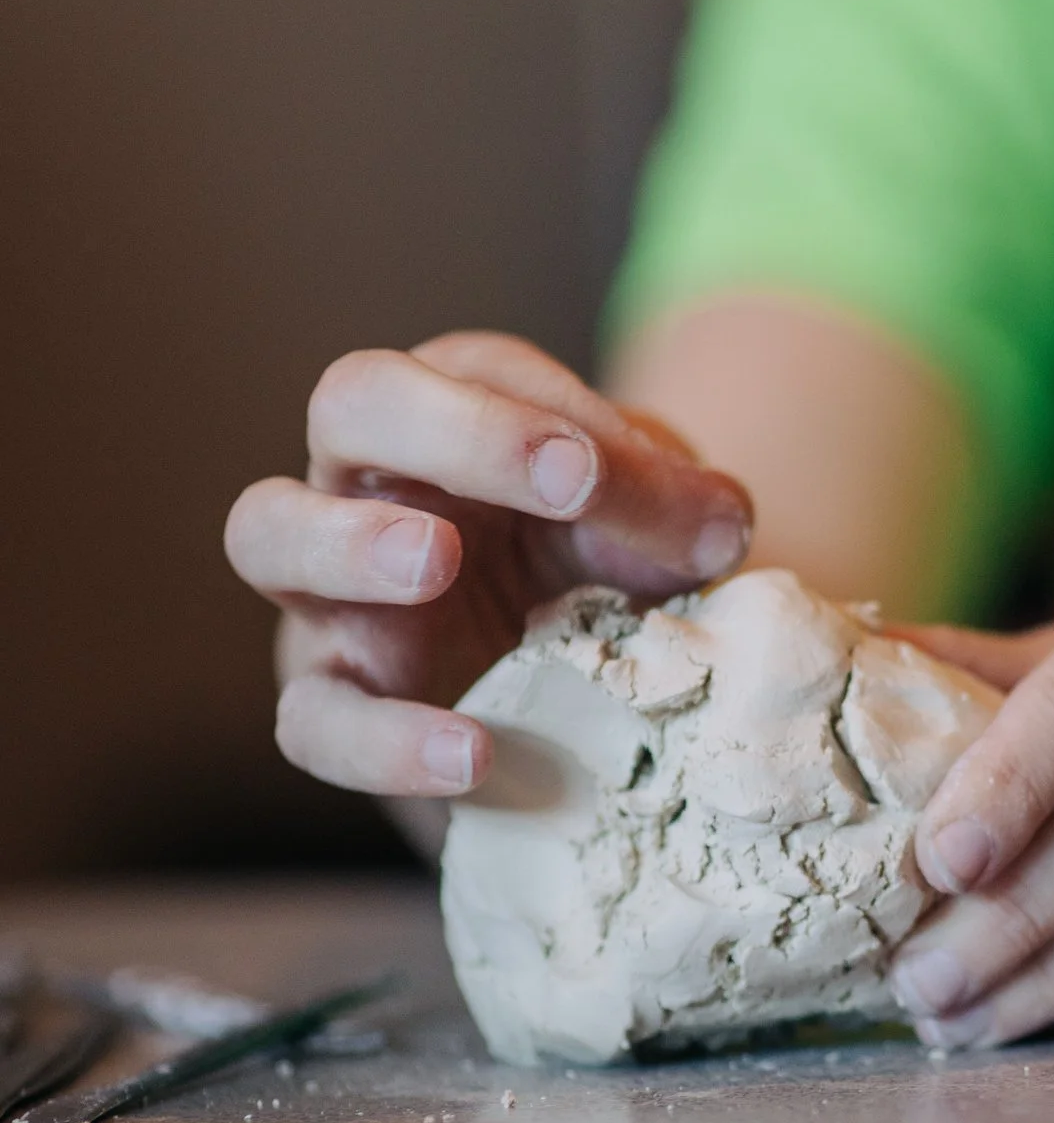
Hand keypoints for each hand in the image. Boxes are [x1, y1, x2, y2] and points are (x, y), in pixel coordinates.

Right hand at [224, 332, 752, 800]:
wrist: (584, 692)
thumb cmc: (608, 566)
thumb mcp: (664, 527)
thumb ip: (683, 510)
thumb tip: (717, 524)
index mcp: (461, 408)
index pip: (480, 369)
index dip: (545, 409)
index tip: (606, 467)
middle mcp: (376, 478)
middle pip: (352, 401)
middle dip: (452, 429)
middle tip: (560, 479)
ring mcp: (337, 586)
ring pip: (268, 532)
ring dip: (348, 542)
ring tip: (434, 564)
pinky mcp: (336, 695)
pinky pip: (313, 717)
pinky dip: (380, 739)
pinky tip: (469, 753)